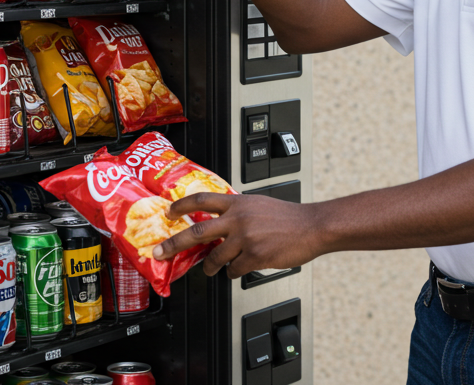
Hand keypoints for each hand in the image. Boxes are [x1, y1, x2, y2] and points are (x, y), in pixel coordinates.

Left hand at [152, 193, 325, 278]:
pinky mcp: (254, 256)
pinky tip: (239, 269)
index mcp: (239, 202)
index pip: (202, 199)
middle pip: (197, 231)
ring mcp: (245, 238)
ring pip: (215, 257)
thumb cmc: (289, 216)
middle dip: (174, 243)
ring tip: (211, 268)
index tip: (168, 212)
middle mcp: (238, 219)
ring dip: (210, 266)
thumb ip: (238, 210)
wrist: (312, 226)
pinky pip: (233, 270)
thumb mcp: (259, 204)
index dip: (181, 205)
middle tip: (161, 252)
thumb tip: (221, 220)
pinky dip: (233, 272)